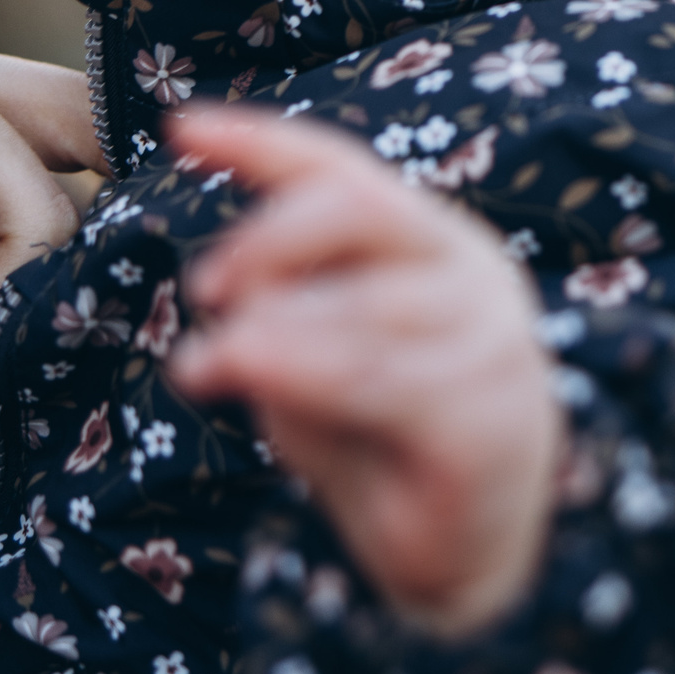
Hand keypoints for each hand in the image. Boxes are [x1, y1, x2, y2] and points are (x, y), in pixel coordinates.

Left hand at [165, 105, 563, 637]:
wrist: (469, 547)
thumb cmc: (382, 435)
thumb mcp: (312, 363)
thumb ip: (279, 322)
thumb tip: (233, 309)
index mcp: (429, 239)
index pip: (345, 172)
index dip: (263, 142)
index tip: (181, 126)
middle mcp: (471, 269)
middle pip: (361, 210)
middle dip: (269, 238)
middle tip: (205, 289)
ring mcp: (492, 338)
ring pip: (363, 303)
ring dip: (271, 332)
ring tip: (204, 366)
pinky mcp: (491, 415)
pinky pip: (384, 381)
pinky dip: (304, 373)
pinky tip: (250, 381)